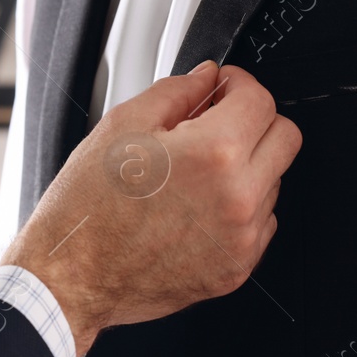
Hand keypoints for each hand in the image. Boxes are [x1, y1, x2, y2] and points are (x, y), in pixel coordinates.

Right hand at [0, 62, 299, 355]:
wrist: (71, 277)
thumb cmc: (87, 208)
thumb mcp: (123, 126)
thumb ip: (176, 92)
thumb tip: (206, 79)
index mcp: (213, 154)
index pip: (261, 101)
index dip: (237, 84)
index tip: (222, 88)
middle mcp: (238, 198)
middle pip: (285, 138)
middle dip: (253, 121)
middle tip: (216, 121)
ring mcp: (241, 239)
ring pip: (273, 181)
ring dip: (245, 167)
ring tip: (192, 173)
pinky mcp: (236, 269)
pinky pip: (259, 224)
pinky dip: (238, 208)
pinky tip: (194, 206)